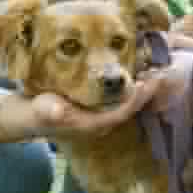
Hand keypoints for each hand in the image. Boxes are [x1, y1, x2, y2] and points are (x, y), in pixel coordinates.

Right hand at [33, 73, 161, 138]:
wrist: (32, 115)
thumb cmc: (38, 112)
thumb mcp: (42, 110)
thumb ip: (51, 112)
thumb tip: (57, 112)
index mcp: (93, 124)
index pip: (121, 113)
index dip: (135, 101)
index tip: (146, 84)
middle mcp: (102, 121)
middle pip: (130, 107)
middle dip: (146, 93)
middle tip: (159, 72)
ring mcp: (101, 114)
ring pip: (128, 101)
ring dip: (142, 87)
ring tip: (154, 68)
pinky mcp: (99, 105)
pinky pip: (121, 96)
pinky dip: (132, 84)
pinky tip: (139, 69)